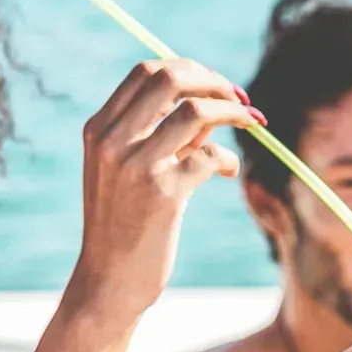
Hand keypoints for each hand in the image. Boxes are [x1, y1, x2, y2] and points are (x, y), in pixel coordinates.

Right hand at [73, 59, 261, 318]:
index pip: (146, 72)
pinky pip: (211, 156)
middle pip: (171, 79)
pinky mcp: (164, 194)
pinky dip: (227, 159)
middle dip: (215, 82)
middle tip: (241, 99)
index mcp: (99, 129)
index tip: (217, 85)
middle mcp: (112, 141)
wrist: (109, 281)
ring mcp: (136, 166)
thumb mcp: (129, 172)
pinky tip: (229, 171)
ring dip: (233, 113)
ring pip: (196, 112)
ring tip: (251, 124)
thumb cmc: (125, 226)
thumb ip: (160, 136)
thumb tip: (211, 102)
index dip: (190, 70)